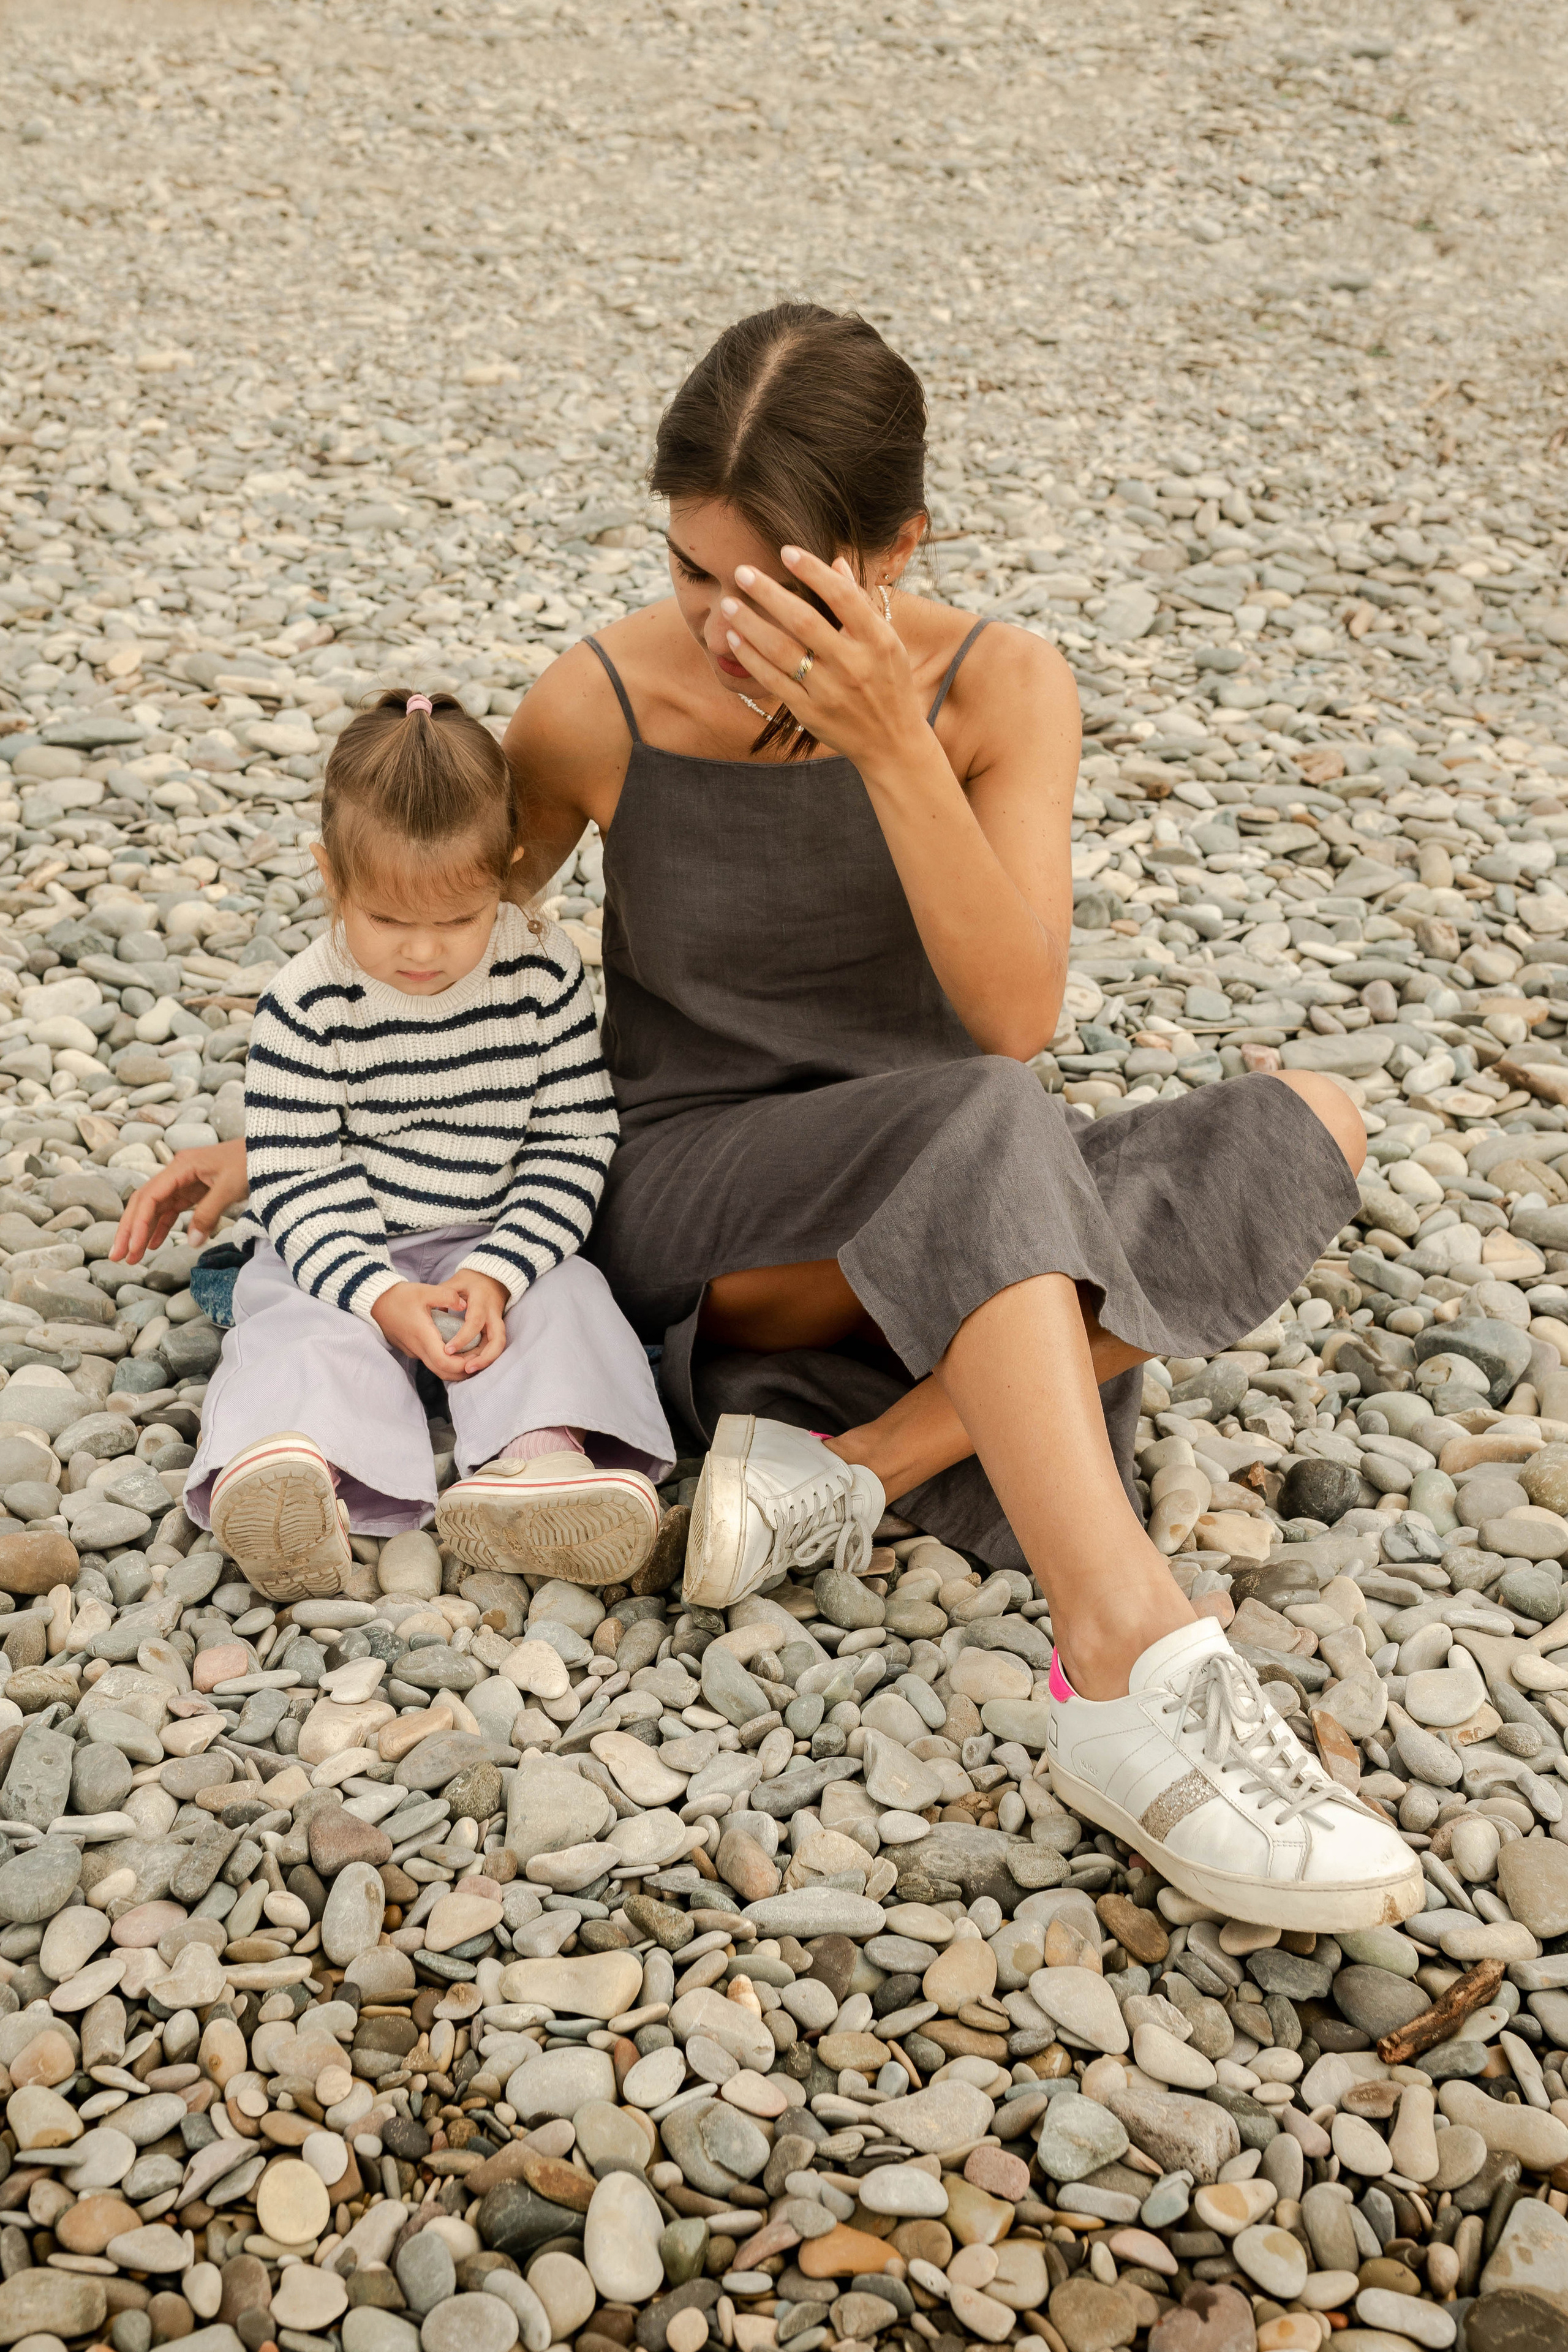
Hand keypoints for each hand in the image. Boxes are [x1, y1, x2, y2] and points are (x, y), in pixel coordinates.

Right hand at [110, 1139, 248, 1262]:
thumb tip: (192, 1242)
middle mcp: (177, 1172)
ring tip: (132, 1257)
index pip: (149, 1196)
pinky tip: (152, 1245)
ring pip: (155, 1208)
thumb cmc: (253, 1162)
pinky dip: (161, 1227)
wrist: (272, 1150)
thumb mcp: (230, 1188)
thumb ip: (209, 1214)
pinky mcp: (194, 1189)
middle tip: (117, 1257)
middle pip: (144, 1202)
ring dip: (142, 1232)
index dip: (138, 1223)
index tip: (133, 1247)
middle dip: (130, 1230)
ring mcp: (185, 1181)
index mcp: (181, 1166)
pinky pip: (171, 1210)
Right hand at [372, 1273, 509, 1379]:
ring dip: (454, 1367)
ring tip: (472, 1356)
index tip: (477, 1358)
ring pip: (436, 1368)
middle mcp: (417, 1348)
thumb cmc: (399, 1296)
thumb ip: (447, 1296)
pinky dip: (445, 1361)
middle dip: (462, 1371)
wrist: (376, 1302)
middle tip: (480, 1361)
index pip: (444, 1361)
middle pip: (442, 1371)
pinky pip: (430, 1361)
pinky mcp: (411, 1349)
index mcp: (422, 1335)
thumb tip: (464, 1304)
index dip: (461, 1365)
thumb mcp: (424, 1290)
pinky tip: (457, 1350)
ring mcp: (413, 1351)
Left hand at [720, 548, 928, 773]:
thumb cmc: (890, 685)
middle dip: (769, 593)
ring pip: (781, 651)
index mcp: (877, 641)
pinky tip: (734, 638)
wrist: (892, 744)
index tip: (786, 551)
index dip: (812, 571)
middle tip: (742, 571)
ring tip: (728, 603)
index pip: (842, 597)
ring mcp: (829, 691)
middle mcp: (853, 664)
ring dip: (750, 624)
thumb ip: (861, 604)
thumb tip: (836, 563)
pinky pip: (773, 680)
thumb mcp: (888, 643)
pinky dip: (751, 658)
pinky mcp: (810, 712)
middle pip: (804, 620)